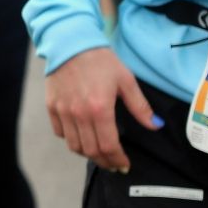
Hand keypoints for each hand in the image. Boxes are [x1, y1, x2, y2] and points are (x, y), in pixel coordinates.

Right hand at [46, 46, 160, 171]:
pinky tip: (81, 136)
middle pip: (91, 150)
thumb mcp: (126, 80)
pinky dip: (71, 139)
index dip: (117, 160)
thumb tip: (155, 125)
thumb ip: (140, 107)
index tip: (124, 165)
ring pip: (74, 145)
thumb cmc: (100, 60)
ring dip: (87, 153)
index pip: (109, 146)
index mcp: (100, 109)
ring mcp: (63, 111)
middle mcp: (79, 114)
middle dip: (105, 161)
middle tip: (113, 164)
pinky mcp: (51, 106)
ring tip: (98, 152)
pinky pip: (60, 132)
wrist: (70, 43)